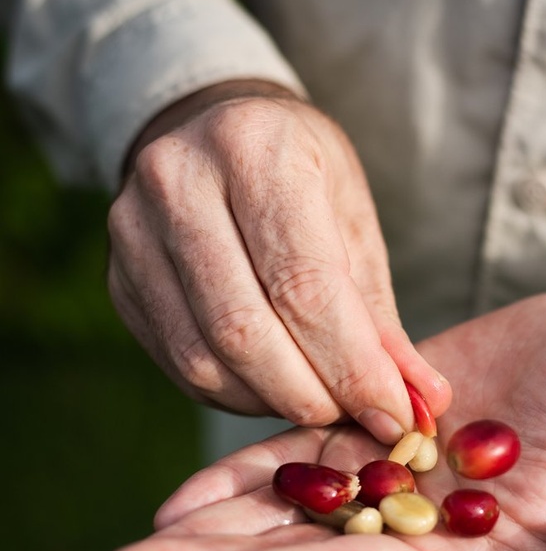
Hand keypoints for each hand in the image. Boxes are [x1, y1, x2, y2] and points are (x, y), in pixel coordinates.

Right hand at [107, 79, 447, 441]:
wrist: (213, 133)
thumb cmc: (300, 175)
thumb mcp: (353, 221)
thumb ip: (380, 318)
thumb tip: (421, 401)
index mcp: (254, 151)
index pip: (305, 286)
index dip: (353, 367)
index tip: (395, 415)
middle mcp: (178, 184)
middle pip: (246, 331)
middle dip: (313, 396)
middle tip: (357, 417)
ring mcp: (134, 235)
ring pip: (205, 359)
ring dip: (274, 402)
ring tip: (320, 401)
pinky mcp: (118, 282)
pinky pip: (180, 366)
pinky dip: (237, 395)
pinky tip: (273, 388)